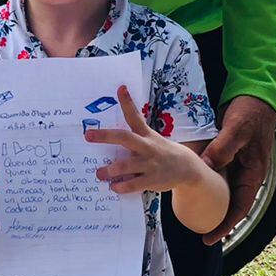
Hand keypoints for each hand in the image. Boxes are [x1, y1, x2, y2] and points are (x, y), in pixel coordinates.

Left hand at [85, 85, 201, 195]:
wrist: (187, 168)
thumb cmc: (160, 152)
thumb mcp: (151, 139)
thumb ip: (133, 137)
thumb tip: (105, 137)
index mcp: (146, 134)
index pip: (135, 116)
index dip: (127, 102)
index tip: (120, 88)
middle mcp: (147, 146)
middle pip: (125, 138)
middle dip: (105, 136)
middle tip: (88, 135)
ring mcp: (150, 163)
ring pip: (127, 165)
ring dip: (110, 170)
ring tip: (99, 173)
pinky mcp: (152, 179)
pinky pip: (134, 184)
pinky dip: (122, 186)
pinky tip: (114, 187)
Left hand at [200, 95, 275, 244]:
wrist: (255, 96)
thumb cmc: (251, 113)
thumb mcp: (237, 130)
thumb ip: (222, 149)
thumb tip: (207, 169)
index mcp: (253, 173)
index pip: (240, 207)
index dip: (226, 225)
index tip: (211, 238)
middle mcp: (246, 174)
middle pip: (231, 203)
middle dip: (217, 220)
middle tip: (199, 234)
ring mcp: (237, 166)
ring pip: (222, 191)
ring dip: (210, 203)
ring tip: (192, 216)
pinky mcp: (227, 157)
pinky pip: (216, 176)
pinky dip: (206, 184)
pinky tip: (191, 188)